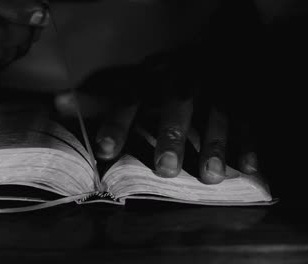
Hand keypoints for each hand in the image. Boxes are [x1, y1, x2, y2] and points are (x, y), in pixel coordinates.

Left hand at [56, 53, 260, 184]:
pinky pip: (249, 119)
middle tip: (164, 170)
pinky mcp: (242, 98)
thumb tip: (57, 103)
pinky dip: (249, 143)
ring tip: (210, 177)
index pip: (131, 98)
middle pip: (177, 106)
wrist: (211, 52)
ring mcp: (215, 88)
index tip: (104, 150)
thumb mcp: (130, 82)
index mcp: (152, 78)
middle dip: (171, 136)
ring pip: (216, 113)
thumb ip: (98, 97)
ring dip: (213, 144)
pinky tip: (248, 168)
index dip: (117, 122)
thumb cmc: (161, 77)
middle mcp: (183, 81)